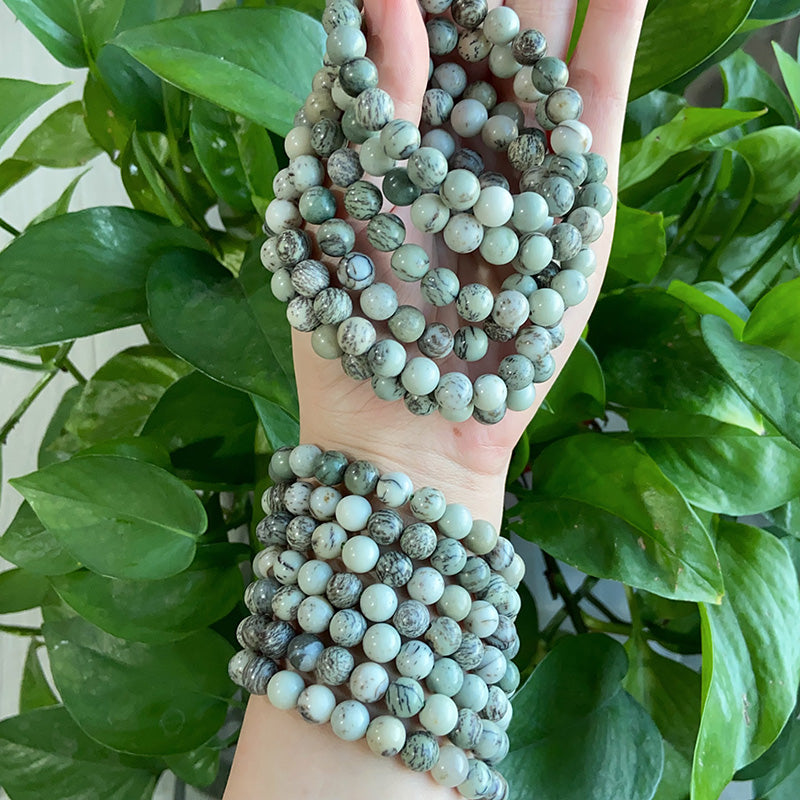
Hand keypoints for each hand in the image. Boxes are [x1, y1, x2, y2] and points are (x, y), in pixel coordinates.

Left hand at [294, 0, 647, 524]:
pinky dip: (616, 30)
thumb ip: (378, 103)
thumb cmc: (359, 327)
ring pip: (540, 50)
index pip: (405, 32)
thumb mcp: (353, 209)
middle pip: (478, 30)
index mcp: (387, 139)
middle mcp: (454, 142)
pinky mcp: (574, 194)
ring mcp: (517, 163)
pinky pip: (597, 96)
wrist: (417, 421)